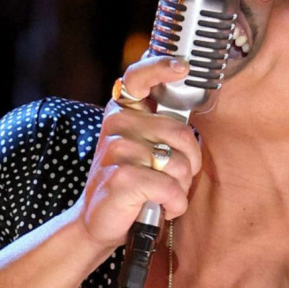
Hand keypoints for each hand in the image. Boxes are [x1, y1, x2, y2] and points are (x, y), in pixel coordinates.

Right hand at [69, 54, 203, 248]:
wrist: (97, 221)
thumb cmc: (130, 184)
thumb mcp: (142, 147)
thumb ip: (161, 125)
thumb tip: (191, 101)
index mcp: (122, 111)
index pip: (139, 77)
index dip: (162, 67)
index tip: (183, 66)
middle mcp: (116, 124)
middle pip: (182, 132)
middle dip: (189, 164)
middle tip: (173, 179)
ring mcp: (117, 149)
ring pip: (179, 164)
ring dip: (180, 188)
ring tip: (162, 195)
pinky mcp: (122, 177)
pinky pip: (170, 187)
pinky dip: (174, 204)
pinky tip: (161, 208)